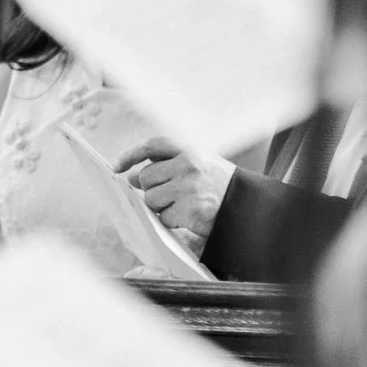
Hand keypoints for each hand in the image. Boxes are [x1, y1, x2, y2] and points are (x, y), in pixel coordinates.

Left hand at [116, 137, 233, 252]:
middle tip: (170, 194)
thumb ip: (167, 165)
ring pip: (151, 199)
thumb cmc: (218, 185)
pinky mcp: (190, 210)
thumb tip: (130, 176)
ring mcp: (189, 188)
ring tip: (182, 205)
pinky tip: (188, 217)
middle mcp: (189, 165)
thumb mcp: (198, 164)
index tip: (117, 166)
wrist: (249, 208)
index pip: (153, 145)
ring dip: (161, 206)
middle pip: (146, 177)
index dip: (131, 154)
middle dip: (151, 189)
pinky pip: (164, 217)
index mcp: (190, 149)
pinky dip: (171, 221)